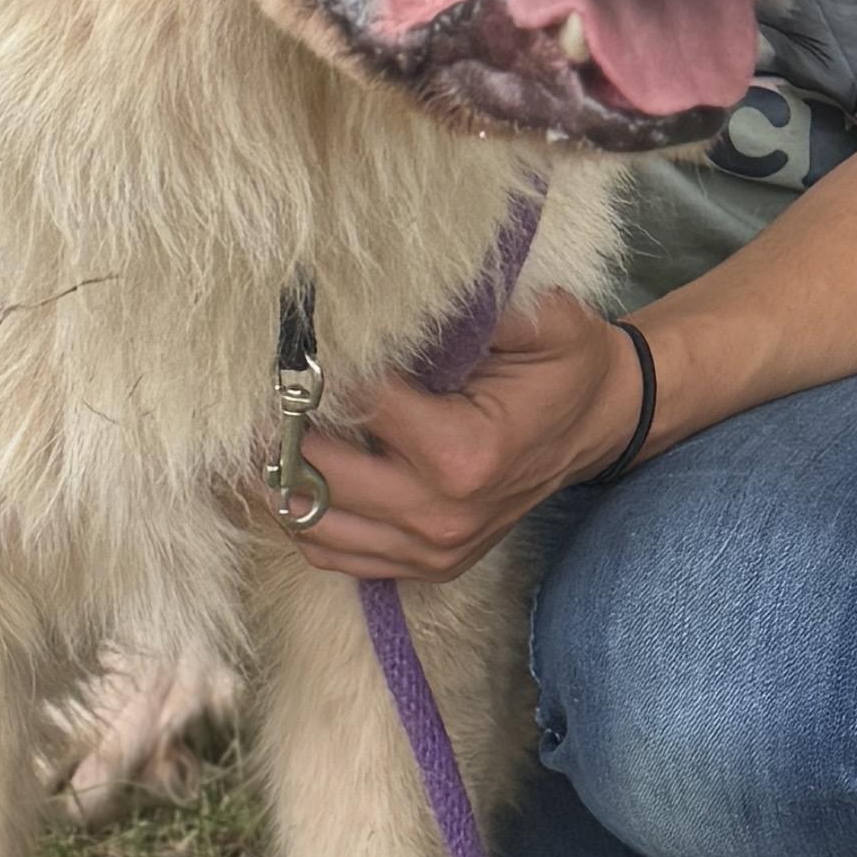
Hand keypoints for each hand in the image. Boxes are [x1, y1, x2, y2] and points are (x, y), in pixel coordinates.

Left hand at [275, 295, 638, 584]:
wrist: (600, 423)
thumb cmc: (566, 364)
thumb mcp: (540, 316)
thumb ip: (471, 303)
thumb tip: (389, 289)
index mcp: (465, 453)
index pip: (358, 404)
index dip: (320, 370)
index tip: (298, 337)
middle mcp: (441, 514)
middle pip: (318, 471)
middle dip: (282, 423)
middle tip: (256, 383)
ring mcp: (432, 549)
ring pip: (312, 523)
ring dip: (277, 477)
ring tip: (259, 429)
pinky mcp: (426, 566)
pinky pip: (334, 555)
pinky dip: (303, 517)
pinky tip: (290, 474)